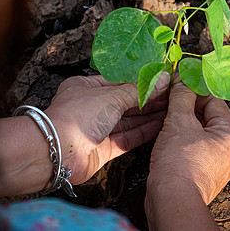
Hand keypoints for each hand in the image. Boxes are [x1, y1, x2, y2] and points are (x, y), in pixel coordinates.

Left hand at [44, 73, 169, 184]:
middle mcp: (91, 107)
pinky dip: (143, 131)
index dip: (141, 82)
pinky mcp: (103, 148)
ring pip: (128, 120)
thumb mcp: (111, 97)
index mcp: (86, 87)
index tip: (161, 80)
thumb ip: (139, 90)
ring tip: (171, 109)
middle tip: (172, 95)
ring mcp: (97, 129)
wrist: (58, 152)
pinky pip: (127, 137)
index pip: (119, 82)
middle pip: (125, 102)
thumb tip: (162, 79)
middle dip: (148, 99)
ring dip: (149, 115)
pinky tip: (160, 125)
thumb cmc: (76, 117)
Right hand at [147, 81, 229, 203]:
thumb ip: (181, 97)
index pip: (215, 101)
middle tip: (170, 97)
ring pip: (200, 135)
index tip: (180, 81)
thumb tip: (183, 81)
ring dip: (184, 124)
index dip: (196, 88)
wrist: (172, 201)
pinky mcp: (204, 177)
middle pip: (209, 118)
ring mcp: (218, 167)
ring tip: (166, 116)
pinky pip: (195, 151)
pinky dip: (182, 141)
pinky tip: (167, 137)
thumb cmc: (179, 165)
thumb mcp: (179, 121)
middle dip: (188, 107)